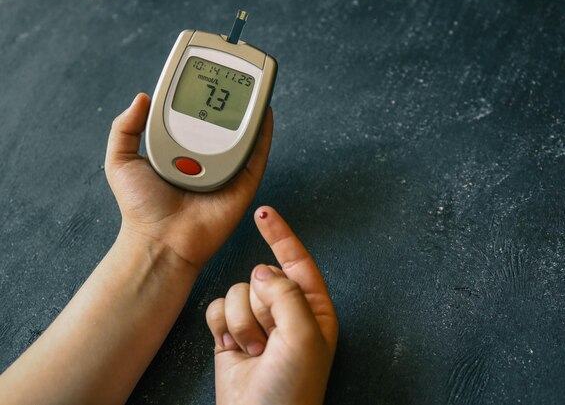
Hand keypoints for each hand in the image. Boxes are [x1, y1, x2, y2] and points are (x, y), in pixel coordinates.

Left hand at [105, 93, 272, 268]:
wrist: (161, 239)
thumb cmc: (141, 207)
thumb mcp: (121, 160)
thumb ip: (124, 128)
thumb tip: (141, 97)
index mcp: (178, 150)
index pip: (190, 117)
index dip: (195, 96)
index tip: (199, 75)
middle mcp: (203, 157)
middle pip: (219, 123)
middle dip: (226, 100)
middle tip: (230, 76)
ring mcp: (225, 169)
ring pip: (241, 135)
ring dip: (247, 111)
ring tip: (250, 87)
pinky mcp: (243, 183)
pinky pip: (256, 155)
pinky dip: (263, 133)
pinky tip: (263, 112)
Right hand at [206, 206, 338, 404]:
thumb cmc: (291, 388)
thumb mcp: (303, 336)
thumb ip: (287, 294)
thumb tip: (263, 270)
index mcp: (313, 308)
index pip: (297, 260)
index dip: (280, 235)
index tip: (264, 212)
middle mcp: (286, 311)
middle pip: (261, 276)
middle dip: (260, 307)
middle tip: (270, 339)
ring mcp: (257, 321)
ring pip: (236, 291)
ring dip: (241, 323)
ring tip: (254, 350)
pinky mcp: (230, 332)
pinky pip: (217, 307)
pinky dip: (221, 326)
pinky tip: (233, 348)